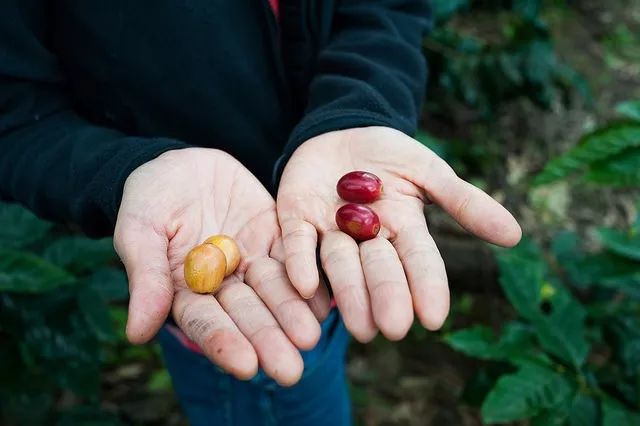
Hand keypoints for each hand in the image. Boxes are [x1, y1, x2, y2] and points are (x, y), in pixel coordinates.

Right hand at [114, 148, 327, 385]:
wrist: (182, 163)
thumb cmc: (149, 197)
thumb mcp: (139, 229)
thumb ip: (146, 277)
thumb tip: (137, 333)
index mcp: (187, 290)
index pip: (206, 321)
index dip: (225, 342)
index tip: (246, 365)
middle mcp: (224, 284)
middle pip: (247, 315)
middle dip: (268, 340)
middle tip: (291, 369)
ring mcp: (251, 261)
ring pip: (275, 291)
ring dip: (292, 315)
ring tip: (311, 338)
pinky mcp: (275, 237)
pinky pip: (294, 258)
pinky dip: (309, 279)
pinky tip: (325, 300)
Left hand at [277, 127, 520, 341]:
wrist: (342, 129)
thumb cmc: (391, 153)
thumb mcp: (429, 172)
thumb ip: (464, 203)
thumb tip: (515, 236)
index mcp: (402, 228)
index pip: (419, 260)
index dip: (426, 287)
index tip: (435, 318)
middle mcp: (366, 239)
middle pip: (378, 269)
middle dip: (386, 296)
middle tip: (392, 329)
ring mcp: (329, 231)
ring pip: (339, 264)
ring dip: (347, 292)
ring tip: (357, 325)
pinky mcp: (295, 219)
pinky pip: (296, 242)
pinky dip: (301, 262)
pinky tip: (306, 286)